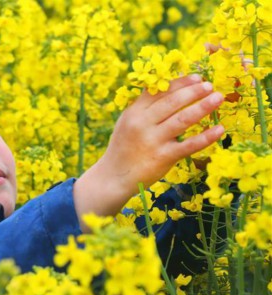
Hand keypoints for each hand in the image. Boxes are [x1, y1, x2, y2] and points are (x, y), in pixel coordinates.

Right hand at [73, 75, 224, 231]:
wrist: (114, 176)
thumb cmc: (124, 147)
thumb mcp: (127, 123)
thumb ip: (144, 107)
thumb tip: (171, 89)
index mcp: (134, 112)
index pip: (159, 91)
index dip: (180, 83)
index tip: (196, 77)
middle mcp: (142, 124)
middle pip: (172, 102)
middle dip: (194, 91)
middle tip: (210, 85)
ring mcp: (153, 141)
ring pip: (182, 120)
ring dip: (203, 107)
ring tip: (218, 98)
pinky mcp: (163, 157)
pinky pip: (189, 145)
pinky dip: (206, 137)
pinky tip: (219, 129)